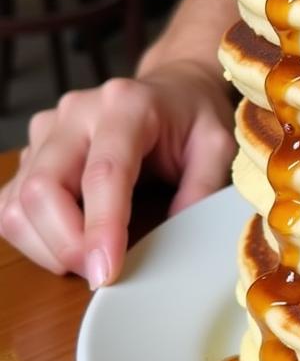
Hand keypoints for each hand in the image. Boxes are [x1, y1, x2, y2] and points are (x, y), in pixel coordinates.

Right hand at [0, 62, 235, 288]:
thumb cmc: (195, 118)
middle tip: (101, 274)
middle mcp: (78, 113)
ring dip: (46, 246)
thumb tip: (179, 237)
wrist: (173, 86)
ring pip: (18, 200)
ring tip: (89, 262)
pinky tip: (69, 246)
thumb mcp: (218, 146)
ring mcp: (48, 131)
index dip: (100, 226)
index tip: (107, 271)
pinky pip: (12, 204)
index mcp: (128, 106)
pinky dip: (33, 236)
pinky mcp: (33, 151)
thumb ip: (202, 187)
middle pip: (43, 187)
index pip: (104, 172)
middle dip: (66, 244)